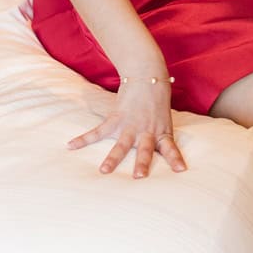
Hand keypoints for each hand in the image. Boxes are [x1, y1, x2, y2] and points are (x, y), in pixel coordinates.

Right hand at [68, 65, 187, 177]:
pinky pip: (98, 131)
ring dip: (112, 158)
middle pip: (145, 149)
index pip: (170, 148)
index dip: (175, 159)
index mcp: (161, 132)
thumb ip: (160, 137)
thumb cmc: (158, 101)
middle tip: (139, 177)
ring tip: (104, 171)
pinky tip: (71, 145)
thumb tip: (161, 155)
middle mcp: (146, 131)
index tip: (181, 170)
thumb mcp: (164, 120)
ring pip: (122, 144)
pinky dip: (84, 139)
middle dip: (142, 163)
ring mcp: (130, 125)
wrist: (148, 76)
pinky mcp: (116, 118)